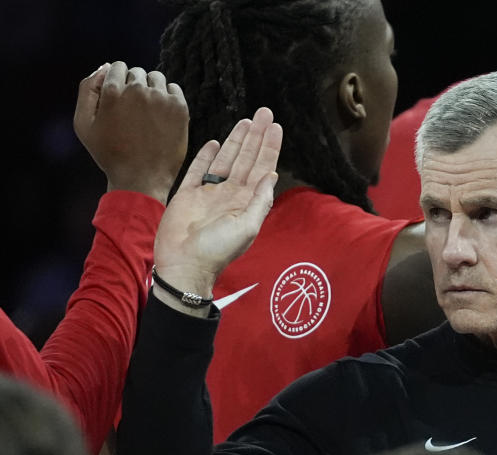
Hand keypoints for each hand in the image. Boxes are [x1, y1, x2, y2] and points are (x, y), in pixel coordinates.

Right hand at [73, 61, 188, 203]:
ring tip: (148, 112)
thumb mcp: (83, 123)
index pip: (117, 67)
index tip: (120, 100)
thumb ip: (87, 89)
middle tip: (133, 112)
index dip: (117, 82)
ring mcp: (160, 98)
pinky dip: (168, 97)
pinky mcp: (179, 108)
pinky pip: (173, 89)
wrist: (141, 178)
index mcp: (112, 91)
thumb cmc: (110, 153)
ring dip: (151, 89)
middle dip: (133, 86)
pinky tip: (162, 115)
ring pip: (156, 78)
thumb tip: (104, 67)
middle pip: (137, 73)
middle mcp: (137, 90)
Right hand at [152, 107, 281, 310]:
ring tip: (246, 121)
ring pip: (226, 159)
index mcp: (246, 201)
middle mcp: (230, 194)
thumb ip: (260, 201)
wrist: (184, 263)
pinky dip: (206, 156)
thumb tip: (271, 176)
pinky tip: (215, 142)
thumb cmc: (217, 250)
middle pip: (247, 158)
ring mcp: (209, 192)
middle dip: (257, 136)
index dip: (270, 147)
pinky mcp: (188, 194)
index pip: (262, 168)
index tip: (277, 127)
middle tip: (265, 112)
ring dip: (236, 140)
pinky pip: (199, 169)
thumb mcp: (247, 228)